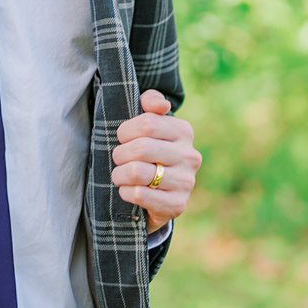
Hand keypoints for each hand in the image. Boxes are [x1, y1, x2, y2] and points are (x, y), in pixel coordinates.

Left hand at [112, 89, 198, 224]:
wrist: (160, 193)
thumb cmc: (149, 151)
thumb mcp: (150, 124)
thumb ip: (151, 102)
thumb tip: (160, 105)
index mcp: (184, 131)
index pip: (147, 123)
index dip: (126, 131)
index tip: (122, 138)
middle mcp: (190, 156)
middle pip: (141, 148)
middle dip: (120, 154)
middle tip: (118, 159)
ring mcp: (186, 182)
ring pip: (137, 172)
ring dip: (119, 174)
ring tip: (119, 175)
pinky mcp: (177, 205)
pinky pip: (139, 194)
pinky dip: (125, 192)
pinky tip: (127, 190)